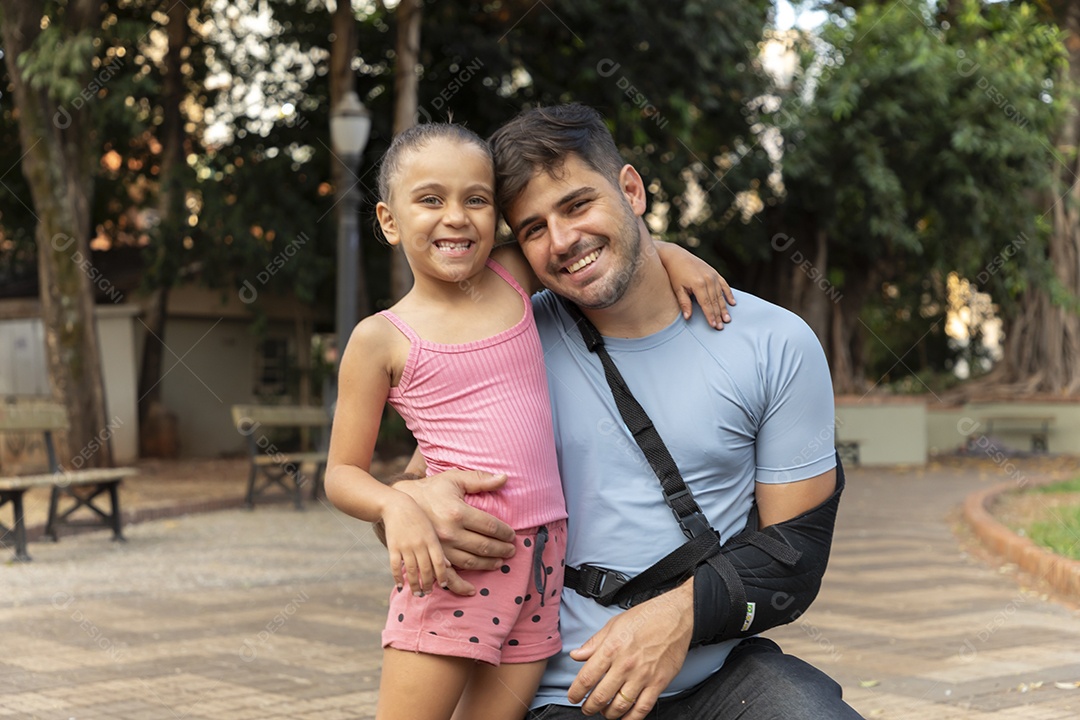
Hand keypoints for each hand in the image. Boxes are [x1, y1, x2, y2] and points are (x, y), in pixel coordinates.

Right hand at [381, 493, 450, 595]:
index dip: (442, 575)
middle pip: (426, 569)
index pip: (439, 562)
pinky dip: (398, 578)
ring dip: (415, 585)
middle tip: (429, 593)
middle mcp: (420, 544)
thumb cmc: (418, 518)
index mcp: (431, 539)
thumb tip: (448, 565)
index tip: (443, 585)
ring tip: (418, 593)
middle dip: (428, 584)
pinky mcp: (393, 547)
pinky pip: (395, 566)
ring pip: (411, 570)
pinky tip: (401, 585)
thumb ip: (439, 547)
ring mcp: (406, 546)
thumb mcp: (431, 529)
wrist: (397, 505)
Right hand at [393, 469, 516, 594]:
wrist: (402, 502)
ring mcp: (440, 547)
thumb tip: (505, 478)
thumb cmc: (433, 489)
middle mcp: (449, 532)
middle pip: (483, 546)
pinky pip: (447, 576)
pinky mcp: (432, 557)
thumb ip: (480, 479)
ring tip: (499, 562)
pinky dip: (460, 586)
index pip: (490, 526)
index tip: (512, 535)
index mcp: (457, 512)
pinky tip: (472, 590)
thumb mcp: (455, 479)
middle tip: (511, 550)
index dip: (505, 532)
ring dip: (488, 564)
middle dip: (501, 550)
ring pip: (470, 562)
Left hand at [568, 581, 694, 718]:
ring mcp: (642, 676)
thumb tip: (577, 654)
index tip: (573, 696)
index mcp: (611, 648)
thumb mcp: (613, 624)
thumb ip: (594, 643)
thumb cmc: (646, 617)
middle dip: (589, 707)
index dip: (576, 692)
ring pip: (620, 706)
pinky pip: (642, 708)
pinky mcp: (658, 683)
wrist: (675, 616)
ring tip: (604, 712)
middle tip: (586, 708)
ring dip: (608, 714)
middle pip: (600, 696)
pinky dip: (631, 718)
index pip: (586, 678)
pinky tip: (625, 718)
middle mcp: (625, 664)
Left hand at [672, 266, 734, 329]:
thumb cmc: (674, 273)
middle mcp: (708, 280)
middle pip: (715, 301)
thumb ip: (684, 303)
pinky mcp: (714, 272)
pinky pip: (724, 285)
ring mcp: (713, 275)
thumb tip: (687, 318)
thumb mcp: (677, 289)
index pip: (706, 304)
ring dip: (724, 308)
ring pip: (720, 295)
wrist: (676, 256)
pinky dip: (728, 294)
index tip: (714, 325)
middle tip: (721, 327)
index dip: (710, 316)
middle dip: (718, 315)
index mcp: (698, 284)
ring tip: (727, 319)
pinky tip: (732, 303)